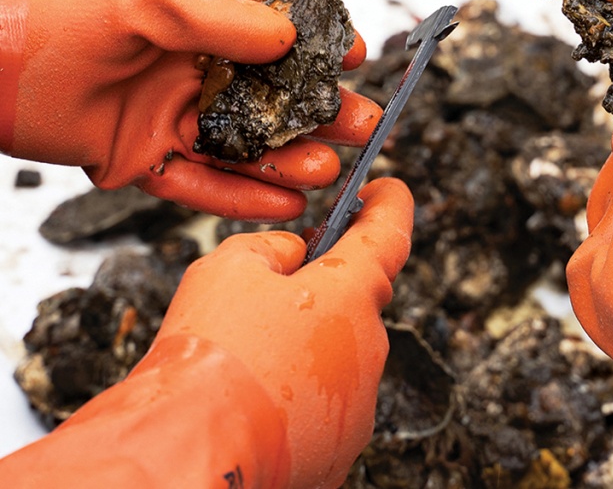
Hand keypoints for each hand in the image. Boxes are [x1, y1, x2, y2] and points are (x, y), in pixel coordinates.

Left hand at [0, 0, 381, 220]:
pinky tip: (283, 205)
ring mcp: (170, 121)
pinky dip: (240, 198)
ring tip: (326, 172)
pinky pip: (201, 186)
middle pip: (271, 100)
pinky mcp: (145, 162)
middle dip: (319, 114)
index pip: (273, 34)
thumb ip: (220, 22)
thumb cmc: (60, 19)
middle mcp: (191, 74)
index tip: (356, 55)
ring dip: (287, 162)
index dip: (318, 45)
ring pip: (243, 148)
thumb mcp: (147, 4)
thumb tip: (289, 39)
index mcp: (198, 26)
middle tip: (363, 126)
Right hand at [0, 178, 412, 486]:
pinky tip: (257, 400)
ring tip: (249, 359)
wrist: (195, 449)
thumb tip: (290, 256)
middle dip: (323, 290)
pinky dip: (297, 397)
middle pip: (356, 302)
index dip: (390, 206)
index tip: (388, 192)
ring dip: (306, 348)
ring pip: (337, 356)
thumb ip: (271, 248)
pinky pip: (325, 406)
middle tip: (273, 292)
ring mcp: (359, 401)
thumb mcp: (230, 268)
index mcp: (351, 292)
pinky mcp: (341, 446)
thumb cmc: (212, 357)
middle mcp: (369, 346)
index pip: (388, 234)